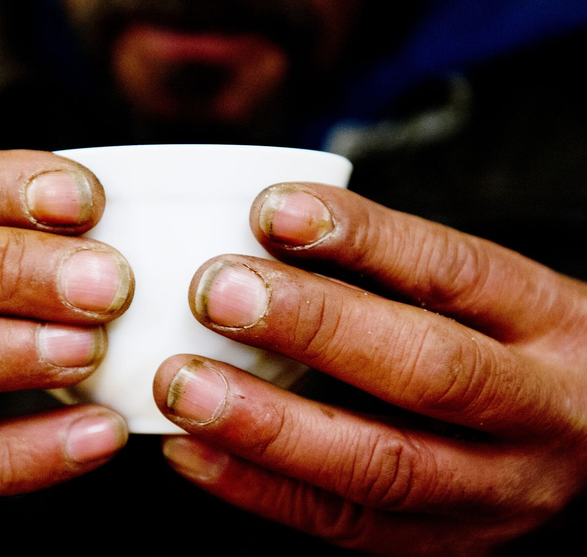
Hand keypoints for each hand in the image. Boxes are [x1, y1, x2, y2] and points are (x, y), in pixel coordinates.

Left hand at [154, 183, 586, 555]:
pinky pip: (347, 525)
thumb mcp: (492, 298)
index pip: (453, 271)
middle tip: (215, 293)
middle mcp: (537, 410)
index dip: (360, 237)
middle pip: (424, 369)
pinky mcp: (446, 543)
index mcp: (549, 322)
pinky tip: (192, 452)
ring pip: (381, 464)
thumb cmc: (516, 348)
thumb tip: (271, 227)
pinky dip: (259, 490)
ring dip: (268, 425)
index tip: (268, 209)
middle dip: (311, 328)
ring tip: (183, 384)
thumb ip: (401, 271)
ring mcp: (496, 491)